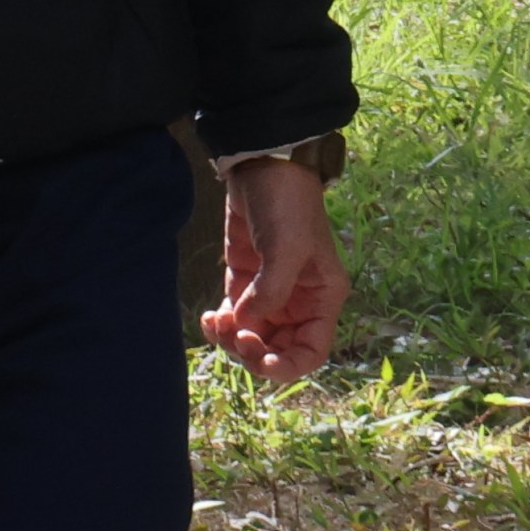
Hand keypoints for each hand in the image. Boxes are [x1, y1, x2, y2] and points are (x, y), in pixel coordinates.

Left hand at [204, 156, 348, 384]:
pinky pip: (234, 315)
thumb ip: (271, 290)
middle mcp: (299, 301)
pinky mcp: (244, 280)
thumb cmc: (286, 205)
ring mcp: (270, 292)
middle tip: (233, 337)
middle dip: (253, 352)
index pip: (311, 350)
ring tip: (214, 324)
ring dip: (232, 340)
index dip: (288, 365)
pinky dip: (221, 324)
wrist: (262, 165)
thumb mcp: (287, 247)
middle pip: (277, 348)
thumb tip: (247, 323)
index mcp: (322, 298)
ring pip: (253, 335)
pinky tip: (208, 318)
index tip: (261, 362)